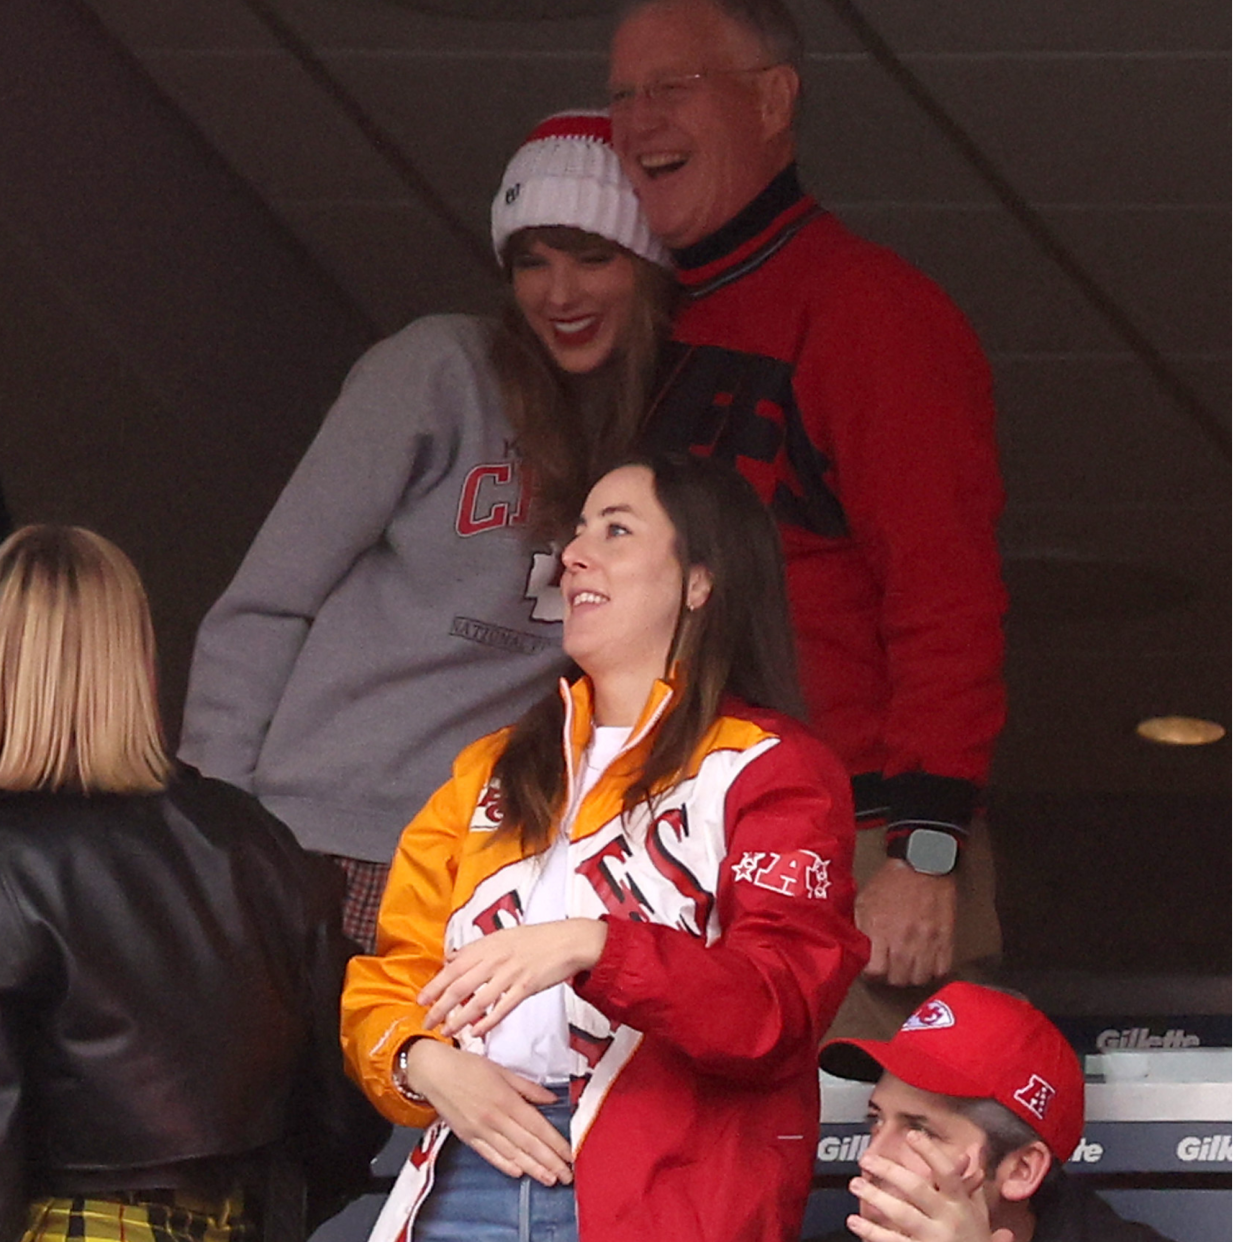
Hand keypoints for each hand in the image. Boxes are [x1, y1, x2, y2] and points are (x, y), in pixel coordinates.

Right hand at [400, 1039, 572, 1185]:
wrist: (434, 1072)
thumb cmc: (467, 1066)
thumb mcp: (502, 1070)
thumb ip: (528, 1087)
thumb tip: (550, 1099)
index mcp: (505, 1099)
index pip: (537, 1126)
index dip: (555, 1143)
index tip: (568, 1154)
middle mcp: (494, 1118)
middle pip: (528, 1144)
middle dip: (550, 1162)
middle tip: (566, 1175)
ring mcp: (480, 1130)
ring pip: (511, 1154)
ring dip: (533, 1169)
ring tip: (549, 1179)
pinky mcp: (468, 1138)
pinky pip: (490, 1155)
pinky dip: (505, 1165)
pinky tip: (518, 1172)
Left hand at [420, 920, 607, 1037]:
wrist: (568, 940)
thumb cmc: (536, 938)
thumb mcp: (502, 936)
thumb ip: (476, 949)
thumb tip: (451, 957)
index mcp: (487, 946)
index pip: (453, 968)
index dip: (435, 985)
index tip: (420, 1000)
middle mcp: (495, 959)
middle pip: (460, 986)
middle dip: (440, 1007)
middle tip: (426, 1022)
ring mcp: (510, 973)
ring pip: (478, 1000)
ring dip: (459, 1018)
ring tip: (447, 1031)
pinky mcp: (526, 987)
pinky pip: (502, 1007)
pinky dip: (487, 1022)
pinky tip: (476, 1032)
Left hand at [846, 1132, 1011, 1241]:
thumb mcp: (978, 1216)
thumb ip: (971, 1185)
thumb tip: (972, 1151)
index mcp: (961, 1205)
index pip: (947, 1173)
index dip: (929, 1152)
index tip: (911, 1135)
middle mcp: (947, 1220)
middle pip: (916, 1189)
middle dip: (890, 1172)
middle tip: (867, 1159)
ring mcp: (932, 1239)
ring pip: (901, 1214)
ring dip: (875, 1197)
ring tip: (856, 1184)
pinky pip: (892, 1241)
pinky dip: (871, 1232)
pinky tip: (855, 1222)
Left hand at [855, 858, 954, 986]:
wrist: (924, 864)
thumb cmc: (891, 881)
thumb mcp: (864, 900)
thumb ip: (860, 927)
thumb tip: (857, 949)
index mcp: (881, 929)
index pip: (876, 971)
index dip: (871, 973)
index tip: (871, 968)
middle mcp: (904, 940)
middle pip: (898, 979)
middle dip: (890, 977)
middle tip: (890, 967)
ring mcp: (927, 942)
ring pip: (919, 979)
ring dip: (911, 976)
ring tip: (907, 967)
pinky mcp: (946, 939)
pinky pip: (941, 970)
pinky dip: (932, 971)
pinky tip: (925, 962)